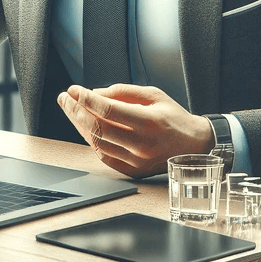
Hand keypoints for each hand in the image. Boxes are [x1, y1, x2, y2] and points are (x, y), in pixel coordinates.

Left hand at [56, 83, 214, 177]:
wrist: (196, 146)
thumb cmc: (174, 118)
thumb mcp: (153, 95)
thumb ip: (122, 92)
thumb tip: (94, 93)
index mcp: (149, 122)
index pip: (108, 111)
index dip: (86, 99)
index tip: (74, 89)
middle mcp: (142, 144)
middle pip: (98, 127)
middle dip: (75, 110)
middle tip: (65, 98)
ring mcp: (137, 160)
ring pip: (97, 142)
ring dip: (79, 124)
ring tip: (71, 109)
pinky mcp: (133, 171)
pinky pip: (104, 155)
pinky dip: (92, 139)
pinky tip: (85, 127)